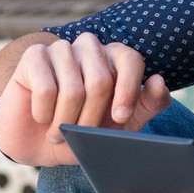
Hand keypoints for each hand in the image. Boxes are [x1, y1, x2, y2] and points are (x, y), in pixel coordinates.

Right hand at [0, 32, 170, 166]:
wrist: (38, 145)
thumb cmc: (82, 133)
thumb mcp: (121, 126)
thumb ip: (146, 106)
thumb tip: (158, 82)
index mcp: (114, 58)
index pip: (130, 60)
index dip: (128, 90)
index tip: (121, 118)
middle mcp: (89, 47)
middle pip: (100, 80)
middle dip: (91, 118)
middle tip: (79, 134)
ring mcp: (60, 49)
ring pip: (73, 89)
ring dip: (65, 121)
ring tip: (58, 133)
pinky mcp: (34, 56)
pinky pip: (46, 89)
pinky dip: (44, 114)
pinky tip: (41, 117)